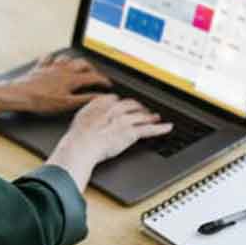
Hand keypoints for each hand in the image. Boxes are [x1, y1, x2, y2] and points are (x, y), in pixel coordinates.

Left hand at [10, 52, 112, 114]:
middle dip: (91, 68)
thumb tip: (101, 97)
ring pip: (67, 58)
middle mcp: (62, 69)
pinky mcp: (39, 67)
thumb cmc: (41, 101)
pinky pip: (48, 58)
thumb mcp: (66, 104)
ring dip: (74, 61)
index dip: (103, 80)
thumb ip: (85, 99)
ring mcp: (50, 67)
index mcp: (71, 78)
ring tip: (77, 66)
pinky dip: (53, 58)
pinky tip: (53, 61)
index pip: (93, 76)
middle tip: (95, 75)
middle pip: (82, 63)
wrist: (20, 94)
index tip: (108, 85)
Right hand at [46, 95, 172, 191]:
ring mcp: (125, 120)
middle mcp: (115, 109)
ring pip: (142, 116)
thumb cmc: (77, 135)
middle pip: (132, 105)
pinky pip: (149, 129)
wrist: (81, 145)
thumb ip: (89, 110)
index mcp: (102, 103)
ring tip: (156, 117)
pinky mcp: (131, 133)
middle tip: (143, 110)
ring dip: (150, 116)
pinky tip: (168, 127)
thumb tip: (91, 110)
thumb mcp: (80, 116)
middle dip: (139, 107)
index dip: (122, 104)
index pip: (117, 99)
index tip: (124, 106)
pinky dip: (161, 128)